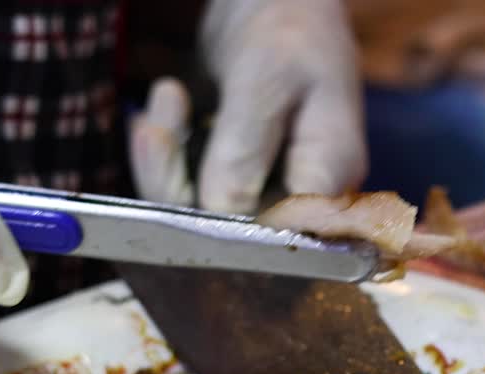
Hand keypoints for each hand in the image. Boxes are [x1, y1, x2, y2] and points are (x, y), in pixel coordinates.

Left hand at [129, 0, 367, 214]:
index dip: (227, 228)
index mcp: (330, 177)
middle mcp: (305, 196)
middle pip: (234, 230)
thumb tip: (220, 209)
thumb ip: (244, 147)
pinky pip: (193, 186)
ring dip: (166, 162)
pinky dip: (170, 150)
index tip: (186, 193)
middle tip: (154, 128)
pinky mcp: (241, 174)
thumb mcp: (266, 76)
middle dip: (178, 183)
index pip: (280, 235)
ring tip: (163, 101)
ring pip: (204, 212)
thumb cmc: (290, 25)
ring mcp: (272, 187)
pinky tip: (169, 103)